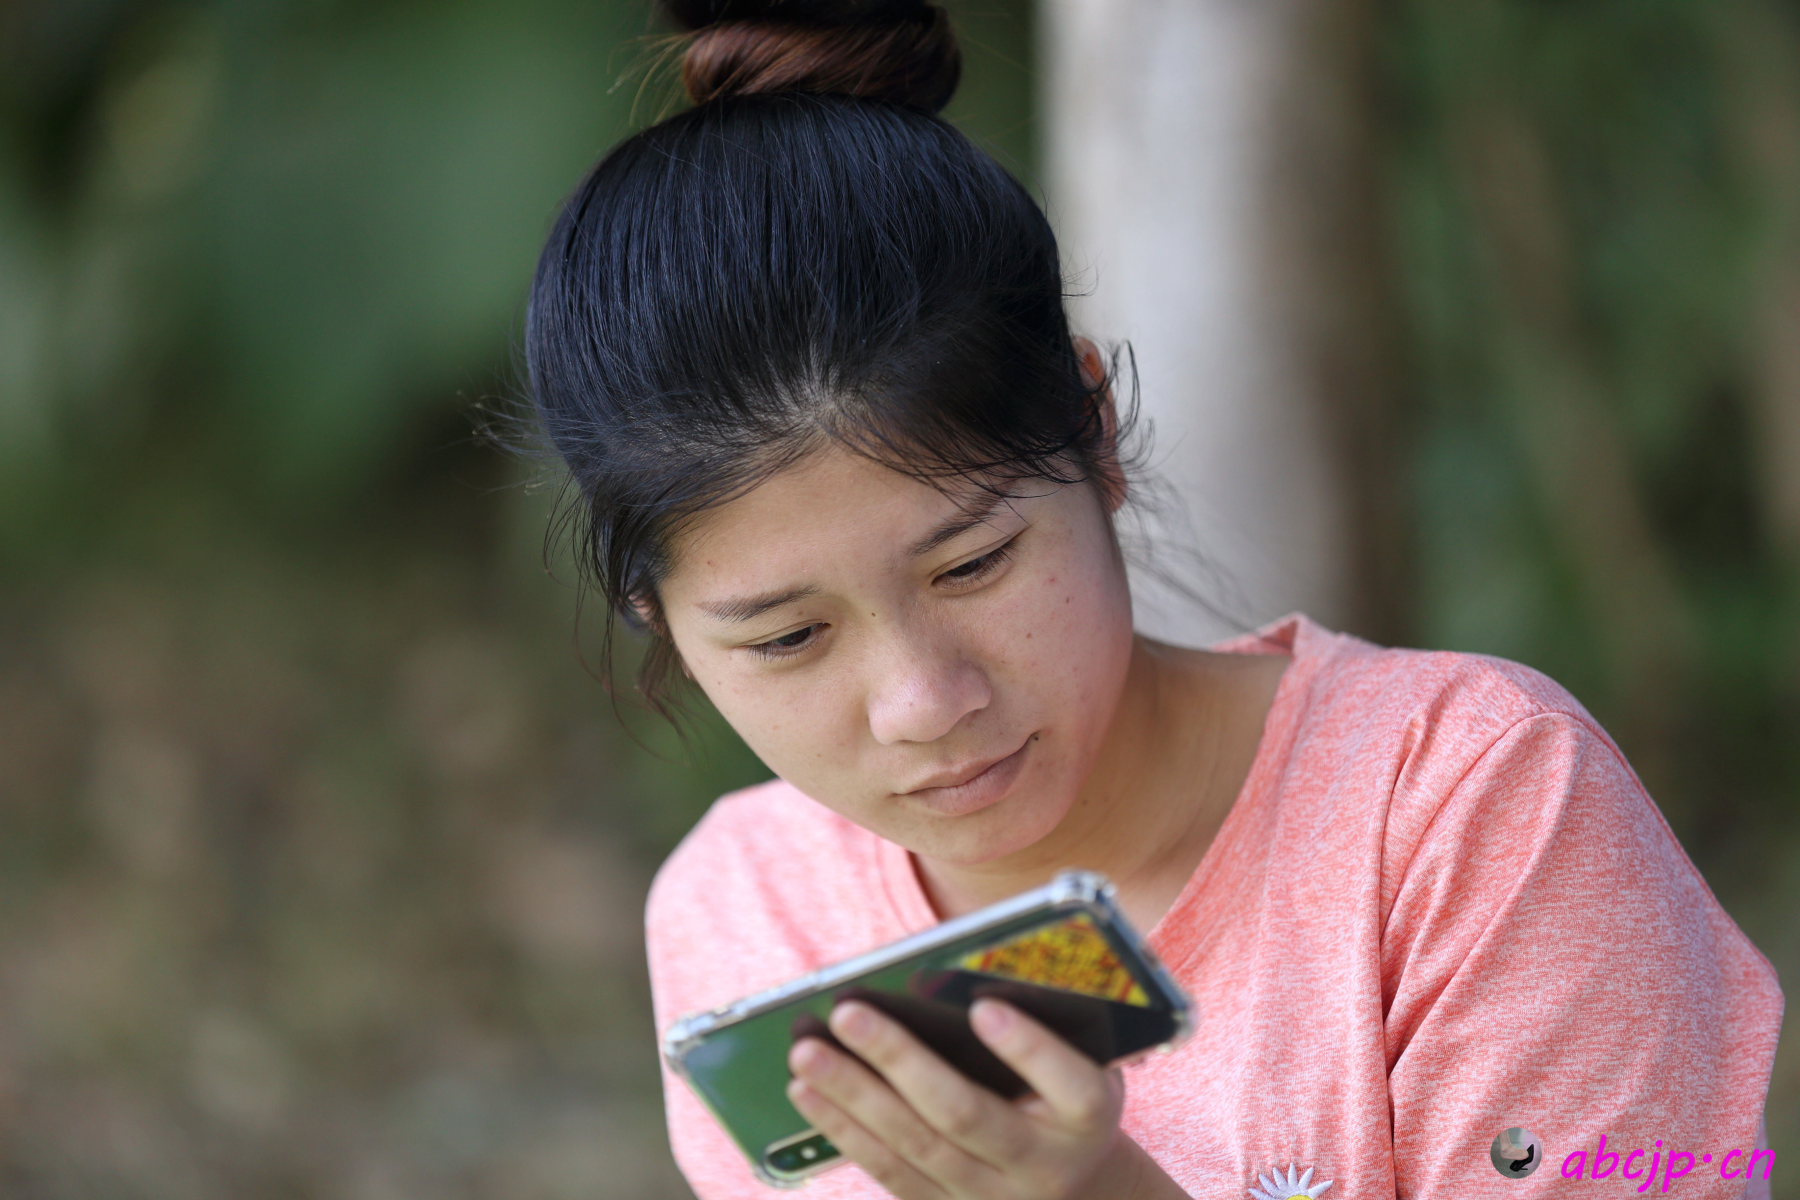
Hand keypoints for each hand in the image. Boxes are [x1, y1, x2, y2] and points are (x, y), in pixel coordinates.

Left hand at [784, 996, 1142, 1198]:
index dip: (1028, 1048)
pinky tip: (807, 1093)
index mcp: (1090, 1117)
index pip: (1071, 1085)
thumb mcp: (1090, 1060)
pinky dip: (844, 1132)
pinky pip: (892, 1173)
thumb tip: (977, 971)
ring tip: (806, 1052)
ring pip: (915, 1146)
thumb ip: (1052, 1020)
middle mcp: (1042, 1165)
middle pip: (966, 1114)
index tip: (985, 1008)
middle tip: (849, 1013)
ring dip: (853, 1097)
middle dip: (900, 1061)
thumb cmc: (1072, 1098)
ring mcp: (992, 1197)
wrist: (1081, 1191)